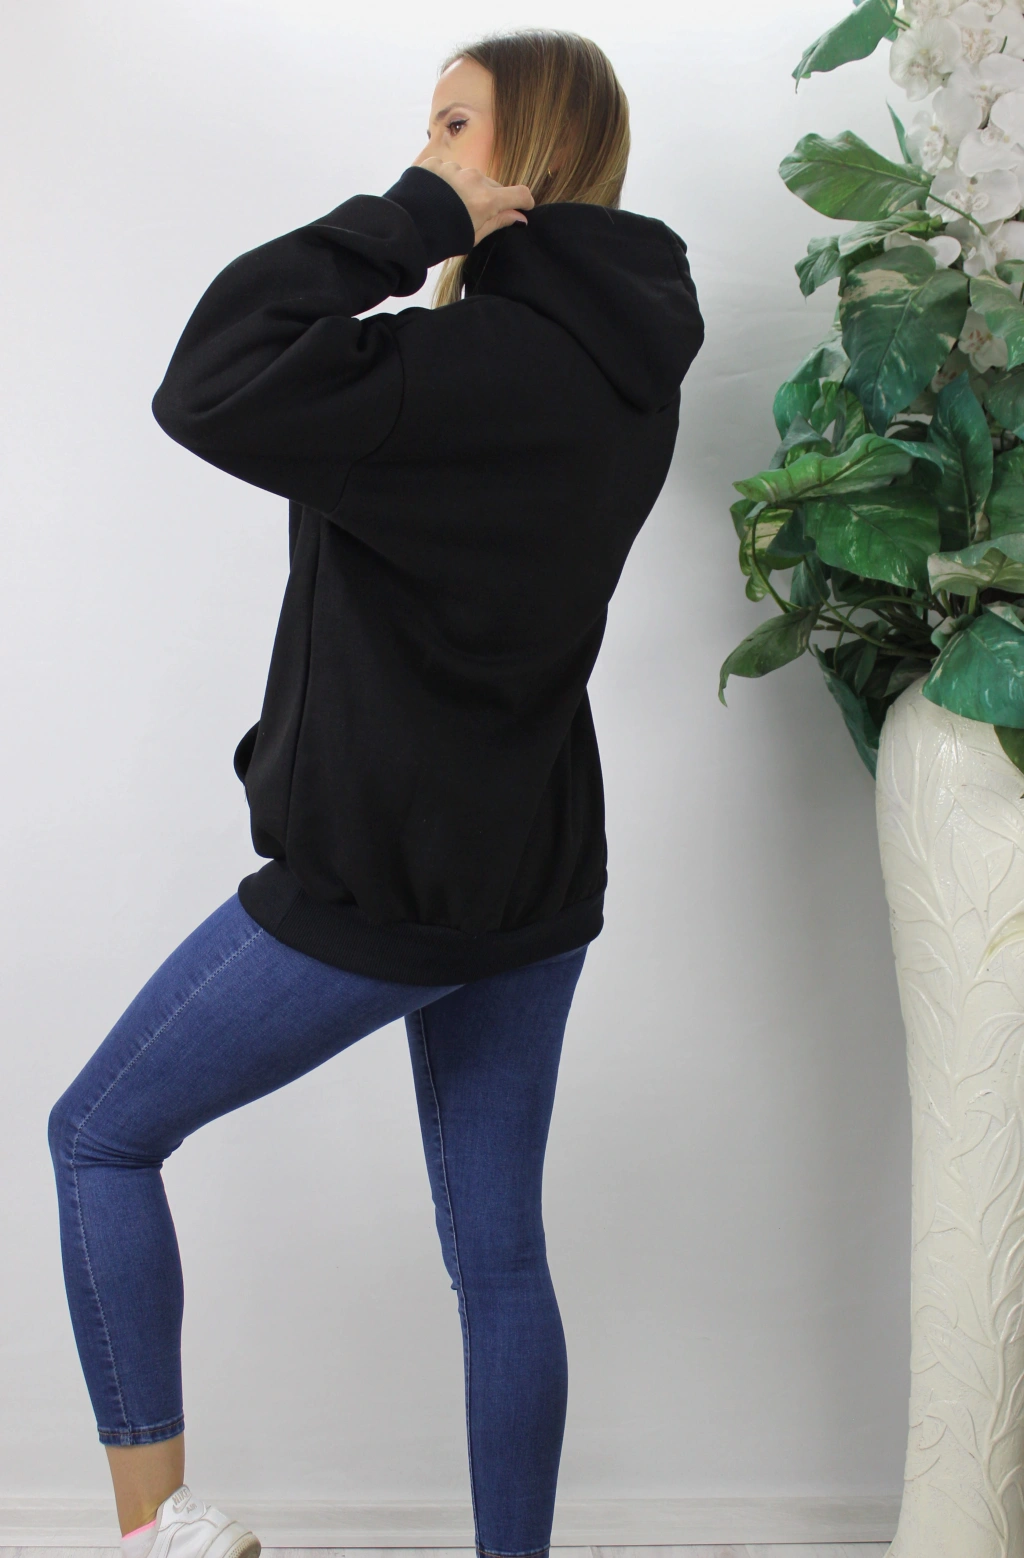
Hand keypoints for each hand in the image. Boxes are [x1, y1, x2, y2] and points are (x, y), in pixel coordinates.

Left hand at [410, 153, 533, 245]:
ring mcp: (453, 168)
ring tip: (449, 207)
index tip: (524, 206)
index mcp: (486, 199)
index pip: (519, 193)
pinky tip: (436, 197)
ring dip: (466, 189)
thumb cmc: (442, 238)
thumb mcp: (474, 235)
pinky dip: (446, 182)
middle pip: (492, 185)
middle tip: (475, 215)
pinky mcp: (435, 164)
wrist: (405, 227)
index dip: (524, 201)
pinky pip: (448, 171)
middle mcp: (473, 178)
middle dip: (489, 198)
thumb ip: (498, 221)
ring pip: (469, 177)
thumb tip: (520, 217)